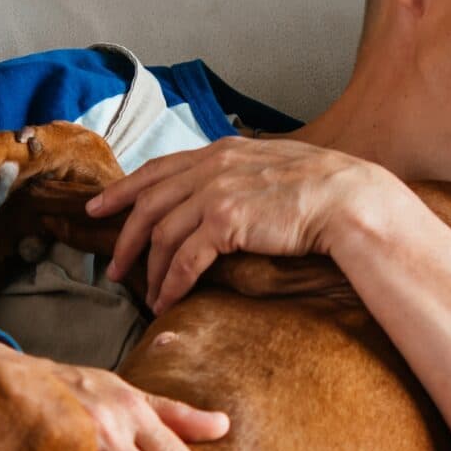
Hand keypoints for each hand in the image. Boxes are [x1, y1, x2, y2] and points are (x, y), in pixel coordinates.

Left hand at [84, 137, 401, 313]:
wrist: (349, 200)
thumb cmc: (322, 190)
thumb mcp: (272, 167)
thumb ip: (241, 175)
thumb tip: (224, 196)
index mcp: (221, 151)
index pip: (158, 169)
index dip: (124, 189)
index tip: (100, 207)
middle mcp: (212, 166)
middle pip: (149, 202)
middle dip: (124, 236)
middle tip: (111, 266)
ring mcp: (217, 191)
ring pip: (162, 233)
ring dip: (149, 269)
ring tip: (145, 294)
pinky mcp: (226, 221)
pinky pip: (185, 258)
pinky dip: (172, 282)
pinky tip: (168, 299)